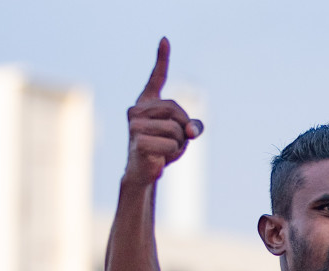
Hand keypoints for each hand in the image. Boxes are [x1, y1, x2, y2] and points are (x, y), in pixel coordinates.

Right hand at [124, 37, 203, 187]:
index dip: (161, 59)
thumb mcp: (181, 135)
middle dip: (183, 127)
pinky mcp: (138, 142)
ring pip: (176, 130)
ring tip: (165, 151)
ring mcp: (134, 126)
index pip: (156, 78)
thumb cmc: (161, 149)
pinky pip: (171, 145)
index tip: (165, 40)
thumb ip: (192, 127)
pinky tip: (159, 159)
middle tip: (176, 141)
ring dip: (179, 145)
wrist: (143, 172)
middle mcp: (136, 111)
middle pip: (175, 109)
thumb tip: (193, 129)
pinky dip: (173, 155)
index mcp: (146, 104)